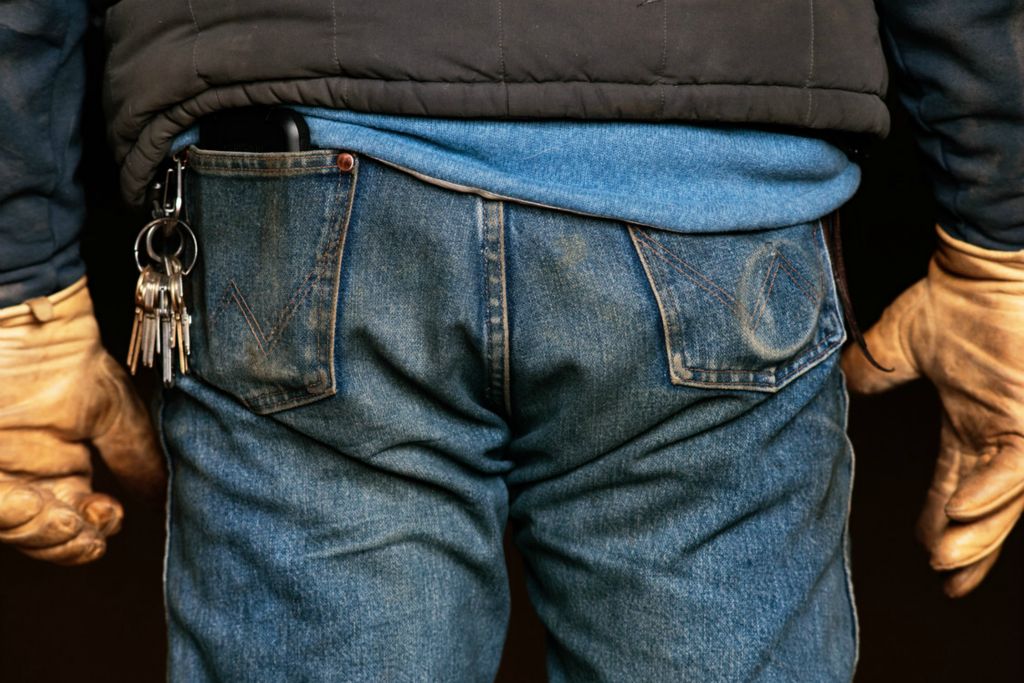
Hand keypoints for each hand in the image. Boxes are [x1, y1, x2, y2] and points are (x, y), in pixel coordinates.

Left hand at [0, 277, 164, 564]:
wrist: (20, 318)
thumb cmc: (63, 354)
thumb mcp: (114, 410)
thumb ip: (139, 456)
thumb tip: (169, 498)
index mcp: (63, 472)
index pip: (80, 523)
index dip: (95, 531)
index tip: (110, 515)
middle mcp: (28, 480)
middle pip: (47, 537)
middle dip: (70, 543)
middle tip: (90, 530)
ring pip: (17, 529)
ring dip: (43, 535)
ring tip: (67, 520)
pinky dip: (12, 515)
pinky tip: (33, 504)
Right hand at [842, 225, 1023, 596]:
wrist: (986, 267)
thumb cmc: (956, 299)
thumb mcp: (897, 345)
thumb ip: (871, 370)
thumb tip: (840, 385)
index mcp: (975, 421)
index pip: (960, 482)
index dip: (945, 520)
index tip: (927, 552)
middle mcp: (1001, 431)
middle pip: (989, 505)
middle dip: (973, 546)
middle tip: (952, 582)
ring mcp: (1021, 426)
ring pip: (1007, 496)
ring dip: (979, 532)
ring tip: (949, 562)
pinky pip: (1018, 466)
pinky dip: (991, 491)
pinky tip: (960, 511)